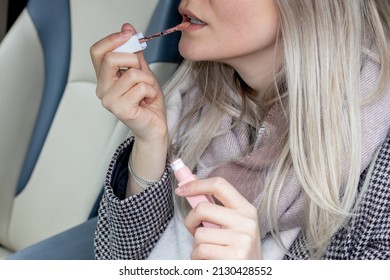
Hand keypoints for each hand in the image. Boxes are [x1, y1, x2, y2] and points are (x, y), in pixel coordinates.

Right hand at [90, 23, 167, 142]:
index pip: (97, 51)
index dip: (112, 40)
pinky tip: (147, 100)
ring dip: (148, 80)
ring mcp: (109, 100)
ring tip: (147, 91)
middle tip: (142, 73)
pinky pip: (140, 87)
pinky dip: (150, 91)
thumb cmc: (147, 102)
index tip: (128, 35)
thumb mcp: (142, 71)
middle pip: (111, 58)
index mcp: (104, 78)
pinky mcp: (120, 109)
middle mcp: (102, 89)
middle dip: (134, 60)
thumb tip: (127, 29)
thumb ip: (134, 53)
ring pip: (132, 73)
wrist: (155, 126)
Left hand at [175, 177, 262, 259]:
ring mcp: (242, 239)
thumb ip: (217, 211)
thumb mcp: (235, 226)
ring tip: (209, 252)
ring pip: (199, 234)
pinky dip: (198, 258)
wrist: (251, 274)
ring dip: (197, 246)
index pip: (219, 185)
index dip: (196, 184)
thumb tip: (189, 190)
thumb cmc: (237, 250)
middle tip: (194, 230)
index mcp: (246, 209)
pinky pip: (200, 251)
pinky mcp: (234, 256)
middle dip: (190, 221)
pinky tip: (210, 261)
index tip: (181, 189)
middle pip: (203, 208)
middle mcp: (246, 221)